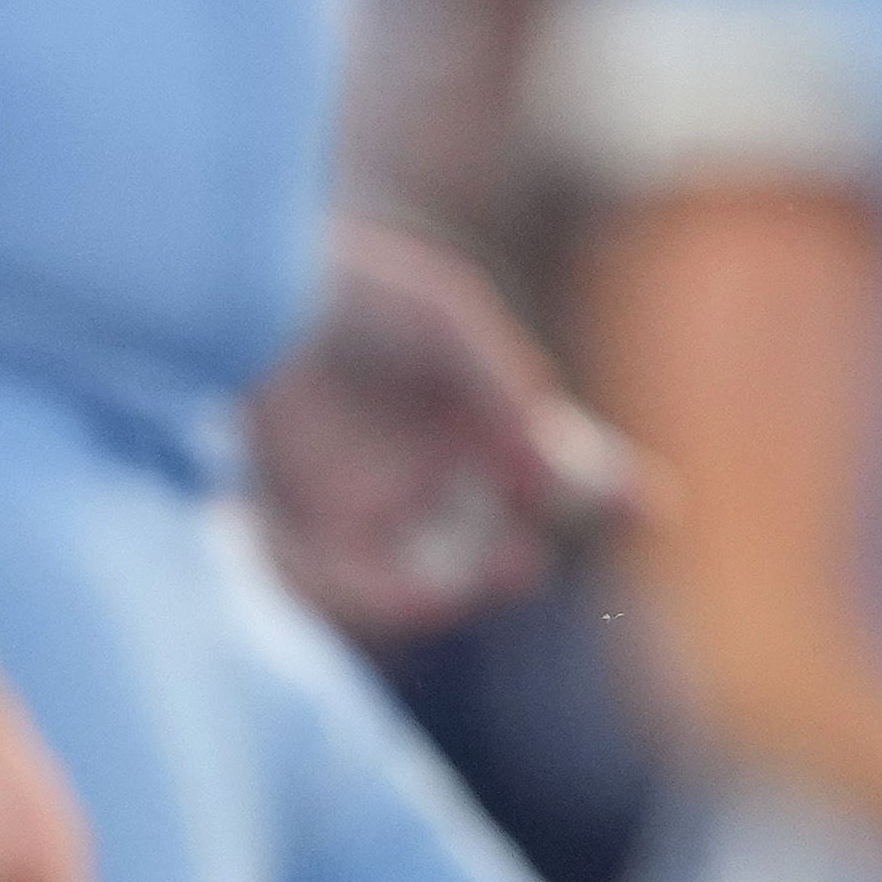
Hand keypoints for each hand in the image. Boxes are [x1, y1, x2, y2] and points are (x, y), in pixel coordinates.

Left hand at [244, 218, 633, 639]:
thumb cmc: (344, 283)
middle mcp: (432, 468)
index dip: (611, 494)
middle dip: (523, 556)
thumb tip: (550, 469)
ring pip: (435, 572)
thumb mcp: (444, 316)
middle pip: (500, 535)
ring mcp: (370, 500)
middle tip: (531, 556)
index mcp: (480, 413)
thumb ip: (502, 384)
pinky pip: (354, 579)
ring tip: (507, 571)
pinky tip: (432, 595)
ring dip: (470, 588)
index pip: (558, 465)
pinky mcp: (303, 521)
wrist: (229, 284)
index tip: (652, 510)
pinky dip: (396, 598)